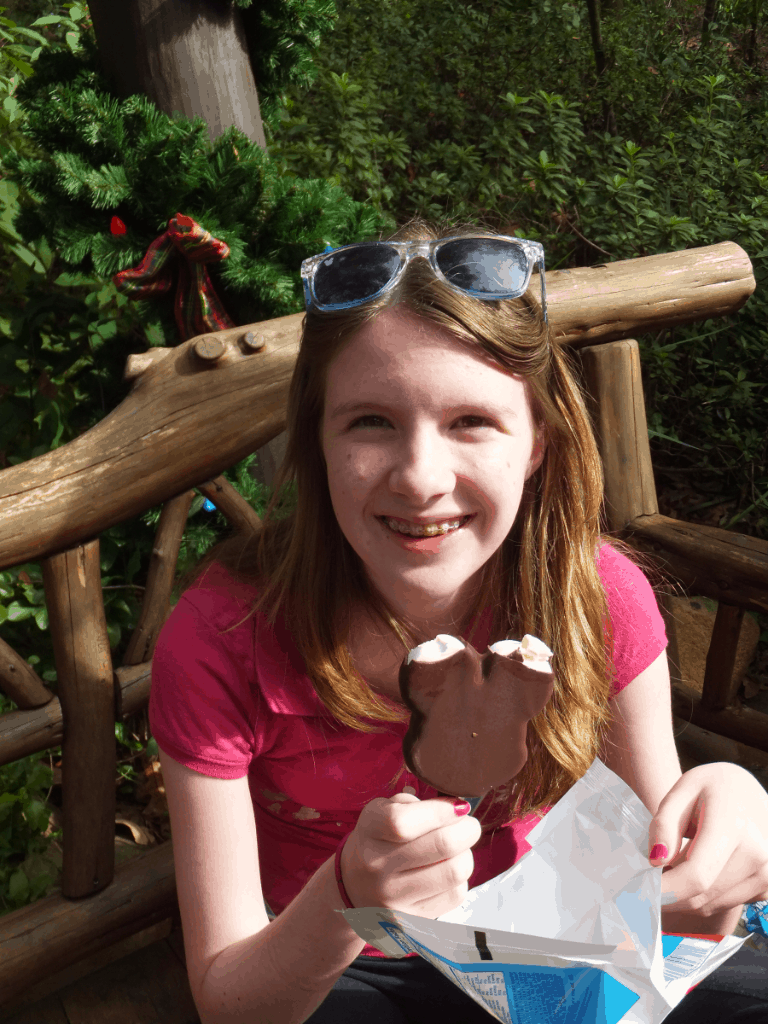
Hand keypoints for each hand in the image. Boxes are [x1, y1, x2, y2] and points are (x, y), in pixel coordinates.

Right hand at [340, 792, 481, 917]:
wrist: (355, 887)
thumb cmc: (378, 841)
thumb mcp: (382, 811)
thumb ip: (413, 804)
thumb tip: (456, 809)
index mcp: (369, 831)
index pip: (404, 821)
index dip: (441, 811)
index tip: (458, 806)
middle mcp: (377, 867)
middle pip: (442, 845)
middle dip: (467, 829)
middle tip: (469, 825)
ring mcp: (394, 899)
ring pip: (455, 871)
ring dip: (466, 855)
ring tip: (459, 849)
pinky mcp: (412, 922)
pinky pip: (456, 895)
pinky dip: (459, 880)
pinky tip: (446, 872)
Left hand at [648, 762, 767, 921]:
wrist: (748, 792)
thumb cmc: (710, 788)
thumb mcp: (681, 792)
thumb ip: (665, 825)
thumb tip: (656, 861)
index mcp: (734, 825)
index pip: (696, 876)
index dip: (663, 890)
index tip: (637, 890)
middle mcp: (758, 854)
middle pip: (700, 895)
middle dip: (667, 892)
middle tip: (646, 874)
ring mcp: (767, 874)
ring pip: (709, 905)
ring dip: (682, 895)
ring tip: (671, 865)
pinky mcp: (767, 888)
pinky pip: (722, 905)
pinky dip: (702, 895)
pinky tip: (696, 870)